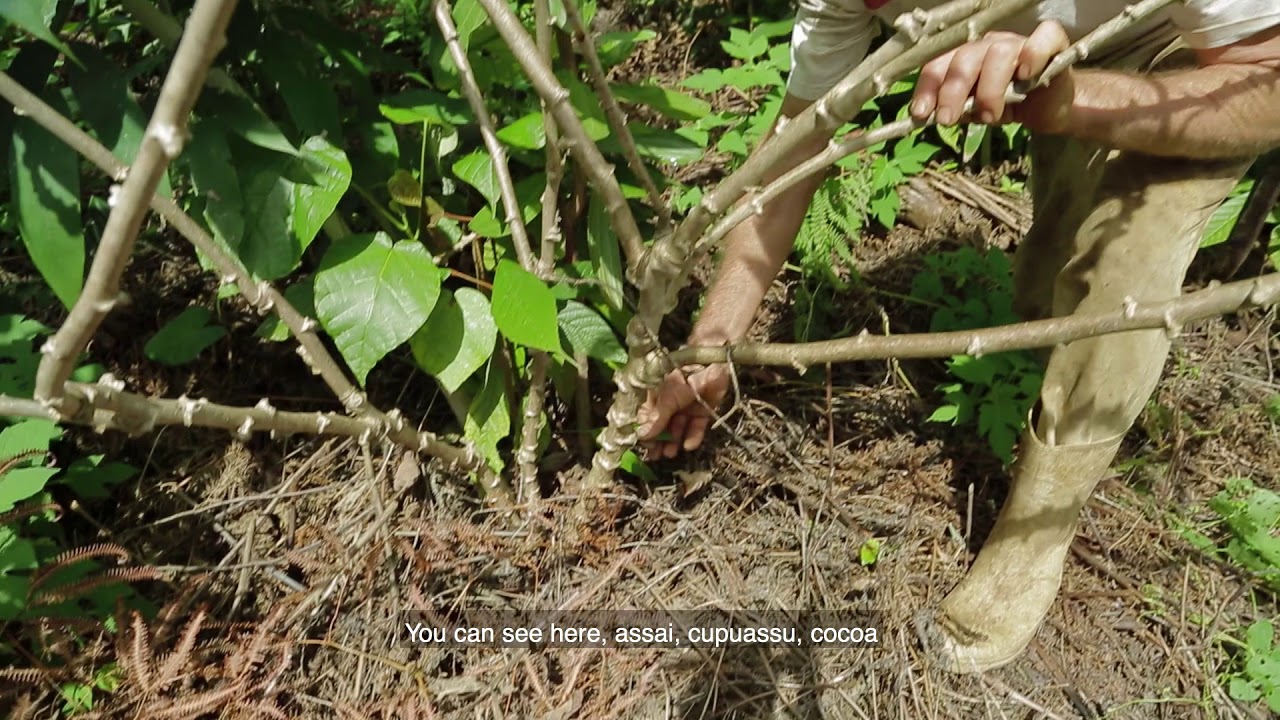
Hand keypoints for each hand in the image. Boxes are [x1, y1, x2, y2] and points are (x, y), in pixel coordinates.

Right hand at [637, 364, 729, 458]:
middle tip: (656, 455)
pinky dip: (693, 436)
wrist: (711, 365)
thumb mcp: (667, 398)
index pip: (648, 417)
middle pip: (663, 425)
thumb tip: (642, 436)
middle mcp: (671, 402)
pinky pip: (696, 426)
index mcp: (658, 395)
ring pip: (679, 427)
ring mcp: (687, 406)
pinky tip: (688, 446)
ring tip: (670, 453)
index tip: (645, 446)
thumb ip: (657, 419)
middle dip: (660, 440)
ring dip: (673, 440)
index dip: (647, 431)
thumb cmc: (683, 376)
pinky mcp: (703, 410)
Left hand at [909, 21, 1073, 132]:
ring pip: (999, 53)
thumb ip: (957, 110)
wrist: (1051, 109)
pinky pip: (1042, 38)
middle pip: (965, 58)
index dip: (928, 87)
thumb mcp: (977, 111)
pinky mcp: (1051, 43)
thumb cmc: (1011, 105)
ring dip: (990, 89)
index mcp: (967, 58)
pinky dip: (1033, 54)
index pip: (940, 64)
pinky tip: (1027, 76)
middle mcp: (990, 46)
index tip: (920, 113)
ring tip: (990, 116)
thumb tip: (928, 116)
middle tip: (947, 119)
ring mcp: (1019, 42)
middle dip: (952, 92)